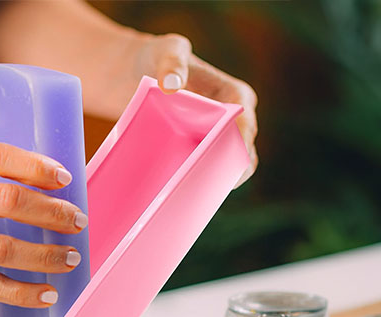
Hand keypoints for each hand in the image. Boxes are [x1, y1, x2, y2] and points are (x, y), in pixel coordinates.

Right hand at [0, 142, 87, 307]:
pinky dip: (20, 291)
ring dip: (45, 255)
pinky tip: (44, 294)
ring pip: (2, 246)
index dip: (38, 165)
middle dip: (53, 213)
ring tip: (69, 259)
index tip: (65, 178)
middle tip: (78, 222)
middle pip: (9, 199)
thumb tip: (28, 189)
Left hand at [105, 32, 257, 185]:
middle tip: (205, 188)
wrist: (135, 74)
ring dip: (214, 184)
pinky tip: (183, 199)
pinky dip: (199, 185)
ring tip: (194, 198)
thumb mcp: (165, 51)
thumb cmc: (155, 57)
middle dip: (228, 172)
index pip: (245, 125)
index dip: (239, 147)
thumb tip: (173, 86)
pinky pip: (205, 172)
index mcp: (235, 95)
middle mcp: (233, 120)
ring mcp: (216, 138)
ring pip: (226, 168)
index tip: (224, 165)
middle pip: (241, 153)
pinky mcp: (198, 151)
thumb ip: (171, 62)